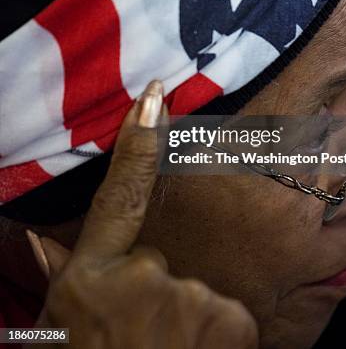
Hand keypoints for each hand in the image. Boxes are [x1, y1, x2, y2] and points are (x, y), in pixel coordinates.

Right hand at [29, 80, 258, 348]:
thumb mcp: (67, 320)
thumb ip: (71, 270)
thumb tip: (38, 234)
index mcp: (93, 274)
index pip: (119, 192)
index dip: (138, 141)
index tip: (156, 96)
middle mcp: (140, 276)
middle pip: (167, 255)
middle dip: (165, 284)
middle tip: (147, 331)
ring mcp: (188, 295)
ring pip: (203, 284)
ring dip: (193, 311)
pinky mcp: (231, 319)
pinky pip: (232, 311)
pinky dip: (221, 332)